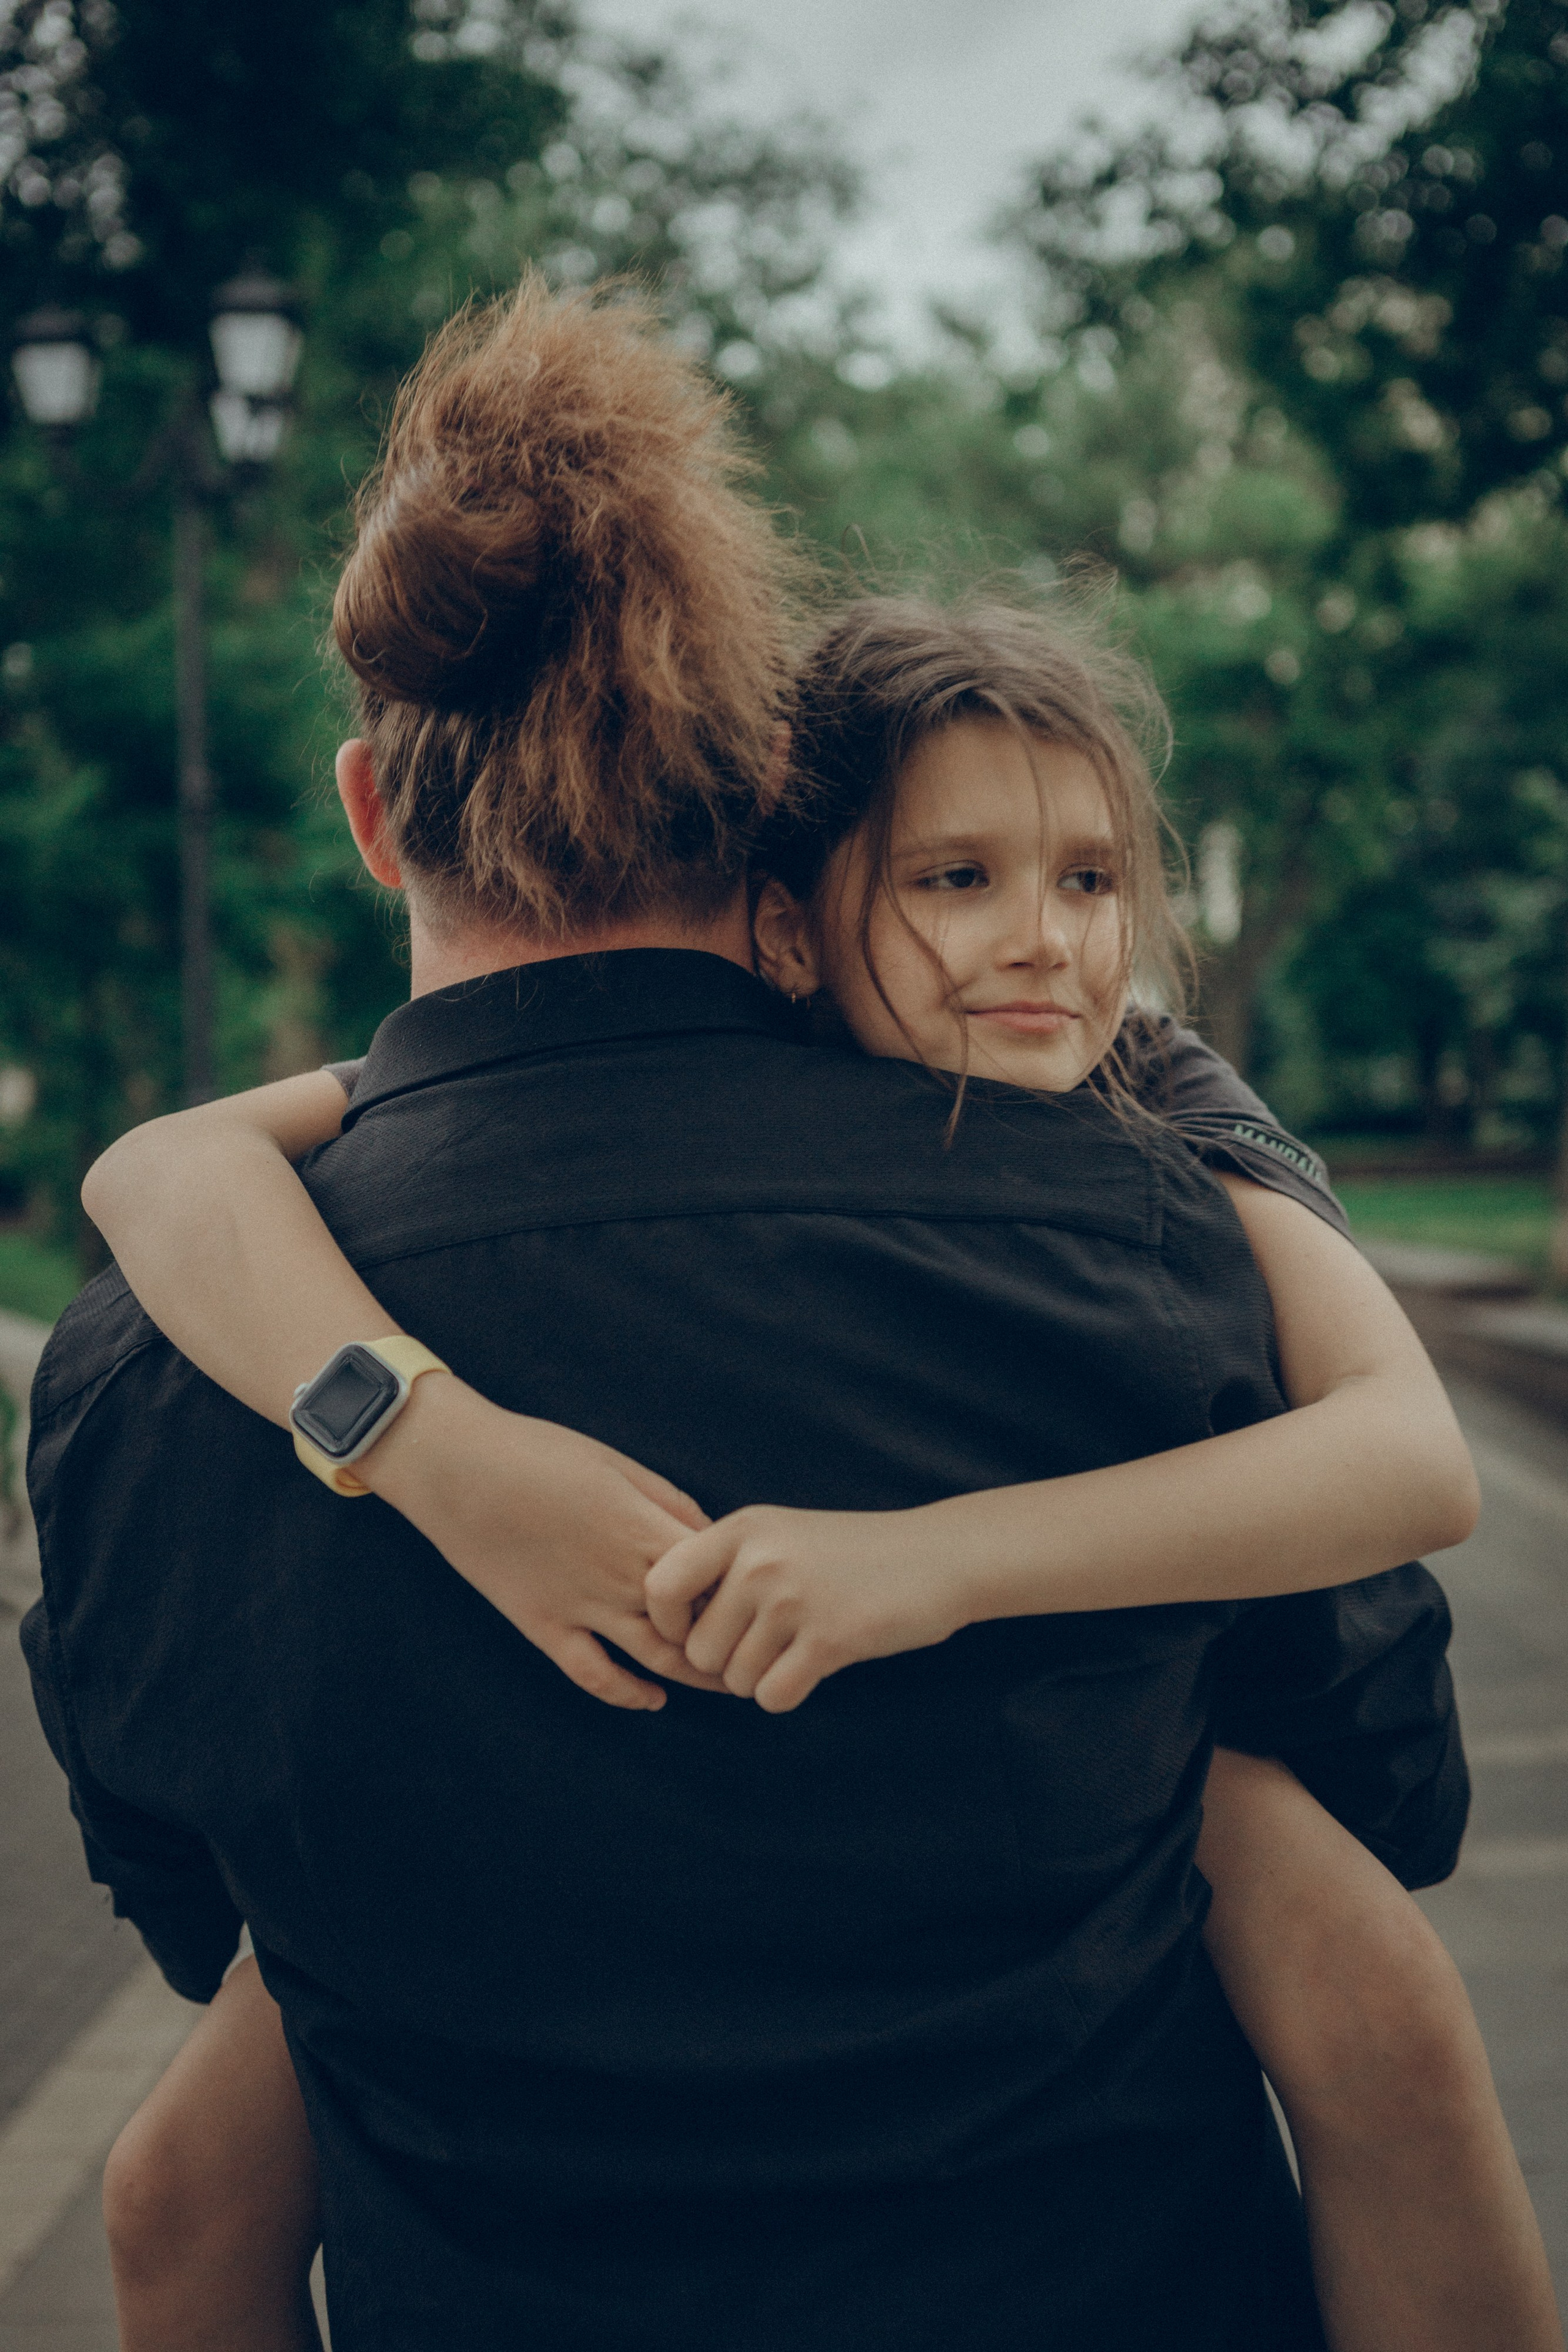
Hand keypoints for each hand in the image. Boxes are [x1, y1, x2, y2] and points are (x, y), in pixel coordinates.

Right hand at [357, 1374, 726, 1710]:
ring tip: (726, 1681)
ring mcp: (582, 1606)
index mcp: (643, 1528)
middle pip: (696, 1621)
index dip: (741, 1586)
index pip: (716, 1573)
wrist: (457, 1467)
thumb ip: (667, 1499)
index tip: (757, 1591)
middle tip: (758, 1646)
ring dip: (696, 1673)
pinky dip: (627, 1694)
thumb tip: (708, 1531)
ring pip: (657, 1657)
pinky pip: (593, 1675)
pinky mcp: (543, 1626)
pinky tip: (651, 1699)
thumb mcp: (616, 1462)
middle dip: (732, 1637)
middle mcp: (620, 1574)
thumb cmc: (538, 1452)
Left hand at [644, 1502, 977, 1712]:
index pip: (661, 1586)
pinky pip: (773, 1696)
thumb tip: (670, 1627)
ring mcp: (794, 1600)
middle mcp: (760, 1560)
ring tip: (796, 1648)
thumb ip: (726, 1566)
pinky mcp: (829, 1639)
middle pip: (698, 1650)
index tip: (697, 1630)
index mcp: (742, 1529)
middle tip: (766, 1647)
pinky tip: (813, 1667)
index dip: (668, 1623)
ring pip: (735, 1679)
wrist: (937, 1556)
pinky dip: (788, 1693)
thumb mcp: (781, 1534)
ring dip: (760, 1678)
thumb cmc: (851, 1553)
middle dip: (726, 1663)